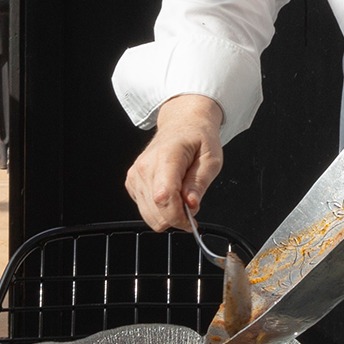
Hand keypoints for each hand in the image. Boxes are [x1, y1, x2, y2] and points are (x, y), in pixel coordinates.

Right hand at [126, 94, 224, 230]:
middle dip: (176, 217)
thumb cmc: (197, 138)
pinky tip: (171, 195)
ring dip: (168, 214)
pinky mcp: (132, 182)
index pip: (164, 196)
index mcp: (166, 156)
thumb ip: (200, 182)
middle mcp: (145, 166)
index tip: (192, 219)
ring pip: (148, 215)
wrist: (182, 123)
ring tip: (182, 198)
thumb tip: (191, 204)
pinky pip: (144, 209)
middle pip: (155, 210)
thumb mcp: (211, 159)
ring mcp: (136, 174)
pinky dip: (159, 210)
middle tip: (191, 205)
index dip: (178, 216)